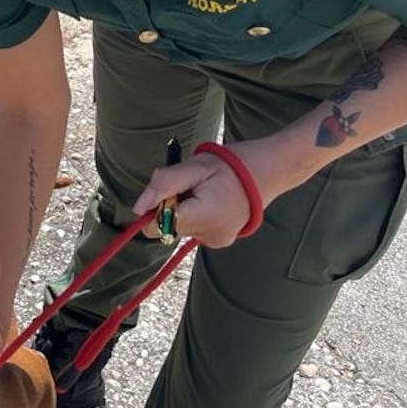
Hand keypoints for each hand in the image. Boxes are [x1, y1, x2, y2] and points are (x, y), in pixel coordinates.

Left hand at [133, 140, 276, 247]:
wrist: (268, 172)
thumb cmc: (230, 166)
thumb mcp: (193, 167)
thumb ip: (163, 185)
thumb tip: (138, 208)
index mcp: (202, 218)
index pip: (157, 226)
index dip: (157, 207)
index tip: (173, 190)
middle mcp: (209, 236)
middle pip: (168, 228)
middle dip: (172, 207)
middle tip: (193, 188)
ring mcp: (216, 241)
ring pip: (180, 228)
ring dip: (185, 211)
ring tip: (206, 193)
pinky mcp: (220, 241)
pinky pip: (194, 230)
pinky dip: (196, 216)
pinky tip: (212, 202)